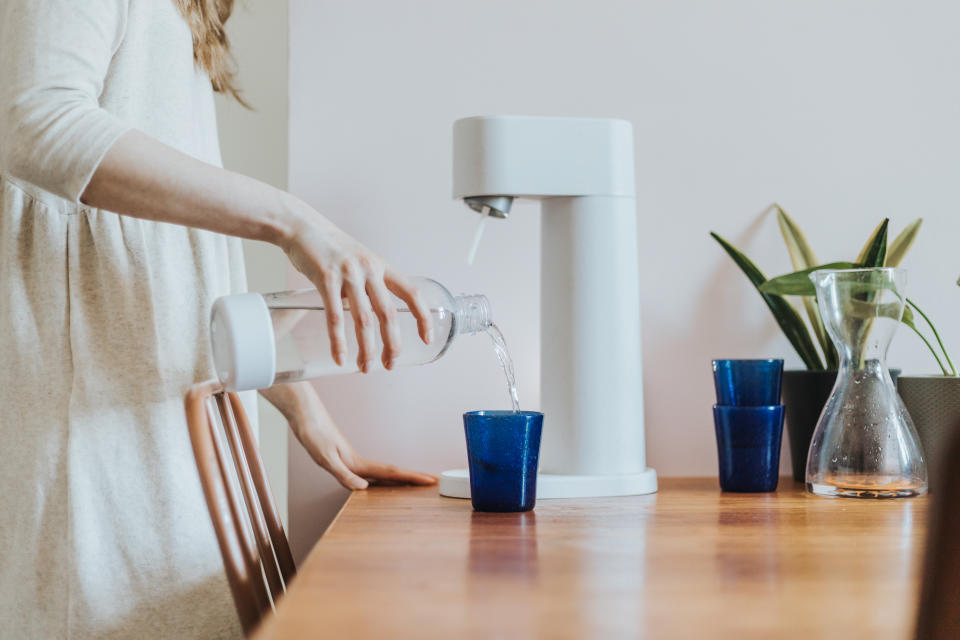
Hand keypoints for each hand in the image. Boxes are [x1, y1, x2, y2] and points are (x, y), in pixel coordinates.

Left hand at [261, 382, 436, 489]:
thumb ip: (343, 473)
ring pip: (382, 471)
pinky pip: (370, 470)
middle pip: (391, 472)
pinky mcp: (344, 457)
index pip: (390, 472)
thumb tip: (364, 488)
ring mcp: (353, 459)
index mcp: (357, 463)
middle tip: (432, 482)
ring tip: (413, 484)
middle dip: (412, 478)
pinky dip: (382, 476)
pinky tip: (379, 481)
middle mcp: (358, 461)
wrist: (304, 413)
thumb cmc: (313, 432)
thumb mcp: (324, 457)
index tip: (429, 480)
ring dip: (399, 478)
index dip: (410, 478)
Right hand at [279, 196, 432, 372]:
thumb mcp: (358, 261)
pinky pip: (334, 316)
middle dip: (393, 344)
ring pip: (364, 320)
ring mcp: (348, 274)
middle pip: (388, 314)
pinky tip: (340, 358)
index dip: (423, 317)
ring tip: (365, 368)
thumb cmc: (329, 248)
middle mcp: (369, 269)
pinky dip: (338, 341)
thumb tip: (372, 314)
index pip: (411, 293)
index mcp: (381, 266)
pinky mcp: (325, 278)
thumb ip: (368, 284)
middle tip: (390, 365)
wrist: (301, 226)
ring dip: (367, 349)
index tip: (427, 339)